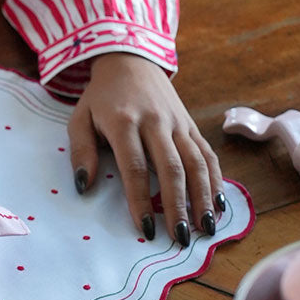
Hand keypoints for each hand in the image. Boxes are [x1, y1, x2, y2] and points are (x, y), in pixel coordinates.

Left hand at [67, 53, 224, 245]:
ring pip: (196, 162)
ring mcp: (177, 122)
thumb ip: (81, 151)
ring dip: (203, 197)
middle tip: (181, 238)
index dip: (141, 199)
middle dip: (178, 205)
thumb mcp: (79, 118)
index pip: (135, 167)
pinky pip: (207, 153)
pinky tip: (220, 204)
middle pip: (171, 168)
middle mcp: (155, 122)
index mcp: (124, 121)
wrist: (129, 60)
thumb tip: (83, 186)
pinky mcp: (191, 124)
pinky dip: (216, 179)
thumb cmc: (100, 97)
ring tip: (206, 228)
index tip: (146, 228)